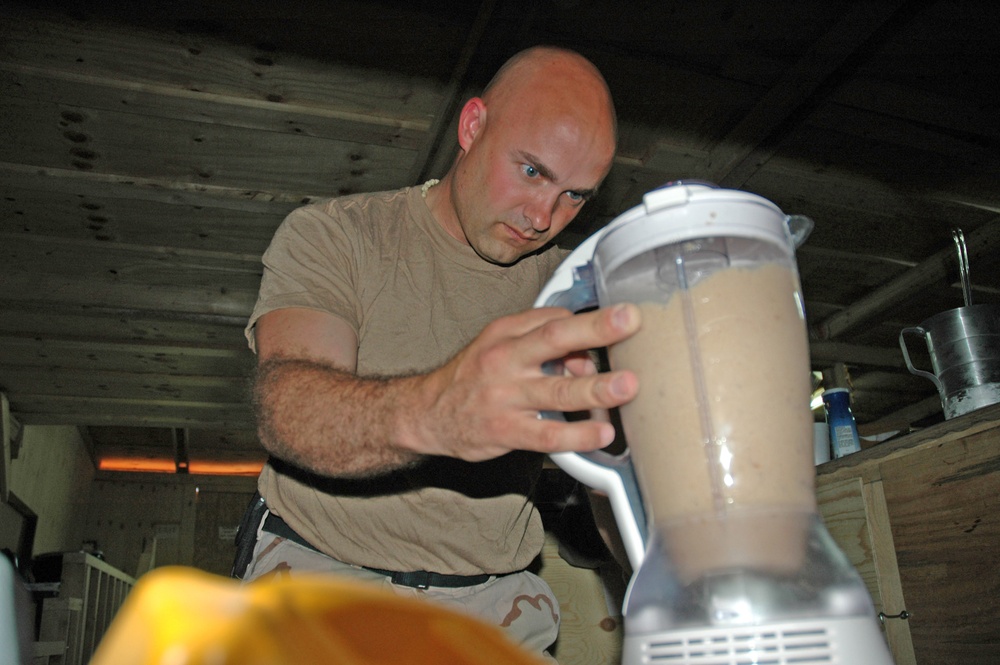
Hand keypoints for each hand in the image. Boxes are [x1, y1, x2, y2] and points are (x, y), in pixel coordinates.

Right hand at [404, 304, 640, 460]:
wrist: (427, 413)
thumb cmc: (473, 377)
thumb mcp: (499, 347)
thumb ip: (540, 345)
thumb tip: (587, 358)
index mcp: (506, 333)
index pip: (553, 319)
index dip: (588, 324)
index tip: (621, 323)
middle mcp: (505, 359)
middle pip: (554, 339)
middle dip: (595, 329)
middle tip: (629, 321)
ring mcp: (505, 396)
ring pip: (556, 391)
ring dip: (595, 388)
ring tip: (627, 386)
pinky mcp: (505, 430)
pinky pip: (547, 435)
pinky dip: (577, 435)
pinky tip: (601, 433)